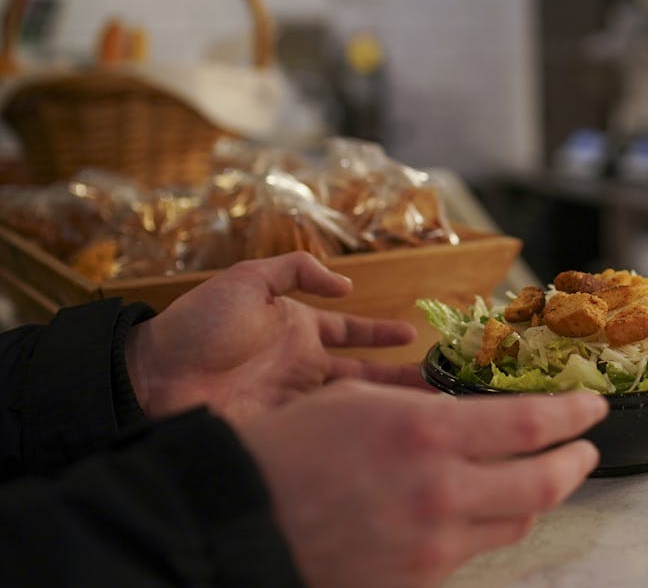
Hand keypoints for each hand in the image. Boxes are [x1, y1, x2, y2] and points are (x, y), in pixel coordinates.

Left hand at [126, 252, 425, 421]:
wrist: (152, 377)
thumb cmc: (197, 324)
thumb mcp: (248, 279)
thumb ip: (297, 270)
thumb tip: (346, 284)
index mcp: (297, 328)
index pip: (351, 332)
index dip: (381, 334)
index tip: (414, 334)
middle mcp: (301, 366)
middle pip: (362, 374)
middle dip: (399, 378)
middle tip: (438, 383)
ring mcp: (292, 401)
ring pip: (350, 405)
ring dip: (384, 408)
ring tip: (423, 411)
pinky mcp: (281, 430)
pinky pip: (324, 432)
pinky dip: (352, 434)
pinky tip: (380, 435)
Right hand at [237, 381, 607, 587]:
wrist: (234, 523)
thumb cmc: (287, 451)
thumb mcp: (360, 402)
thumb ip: (426, 409)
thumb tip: (470, 412)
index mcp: (428, 434)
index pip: (532, 426)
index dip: (573, 414)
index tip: (592, 404)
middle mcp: (441, 493)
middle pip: (544, 484)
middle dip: (575, 462)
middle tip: (585, 448)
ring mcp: (431, 547)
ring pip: (516, 524)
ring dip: (536, 498)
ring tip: (540, 476)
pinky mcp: (416, 582)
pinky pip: (470, 553)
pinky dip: (484, 528)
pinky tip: (478, 511)